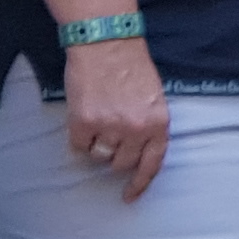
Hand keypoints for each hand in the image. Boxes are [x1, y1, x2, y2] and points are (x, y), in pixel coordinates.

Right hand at [62, 36, 171, 202]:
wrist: (106, 43)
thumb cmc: (132, 67)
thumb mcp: (154, 98)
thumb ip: (150, 125)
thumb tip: (138, 153)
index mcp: (159, 123)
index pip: (151, 164)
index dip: (139, 184)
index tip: (129, 196)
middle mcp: (136, 129)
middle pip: (122, 164)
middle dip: (115, 154)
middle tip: (110, 134)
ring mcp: (110, 127)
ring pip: (100, 156)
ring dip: (98, 144)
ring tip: (98, 120)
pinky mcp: (84, 122)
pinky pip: (79, 146)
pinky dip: (80, 137)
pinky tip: (84, 118)